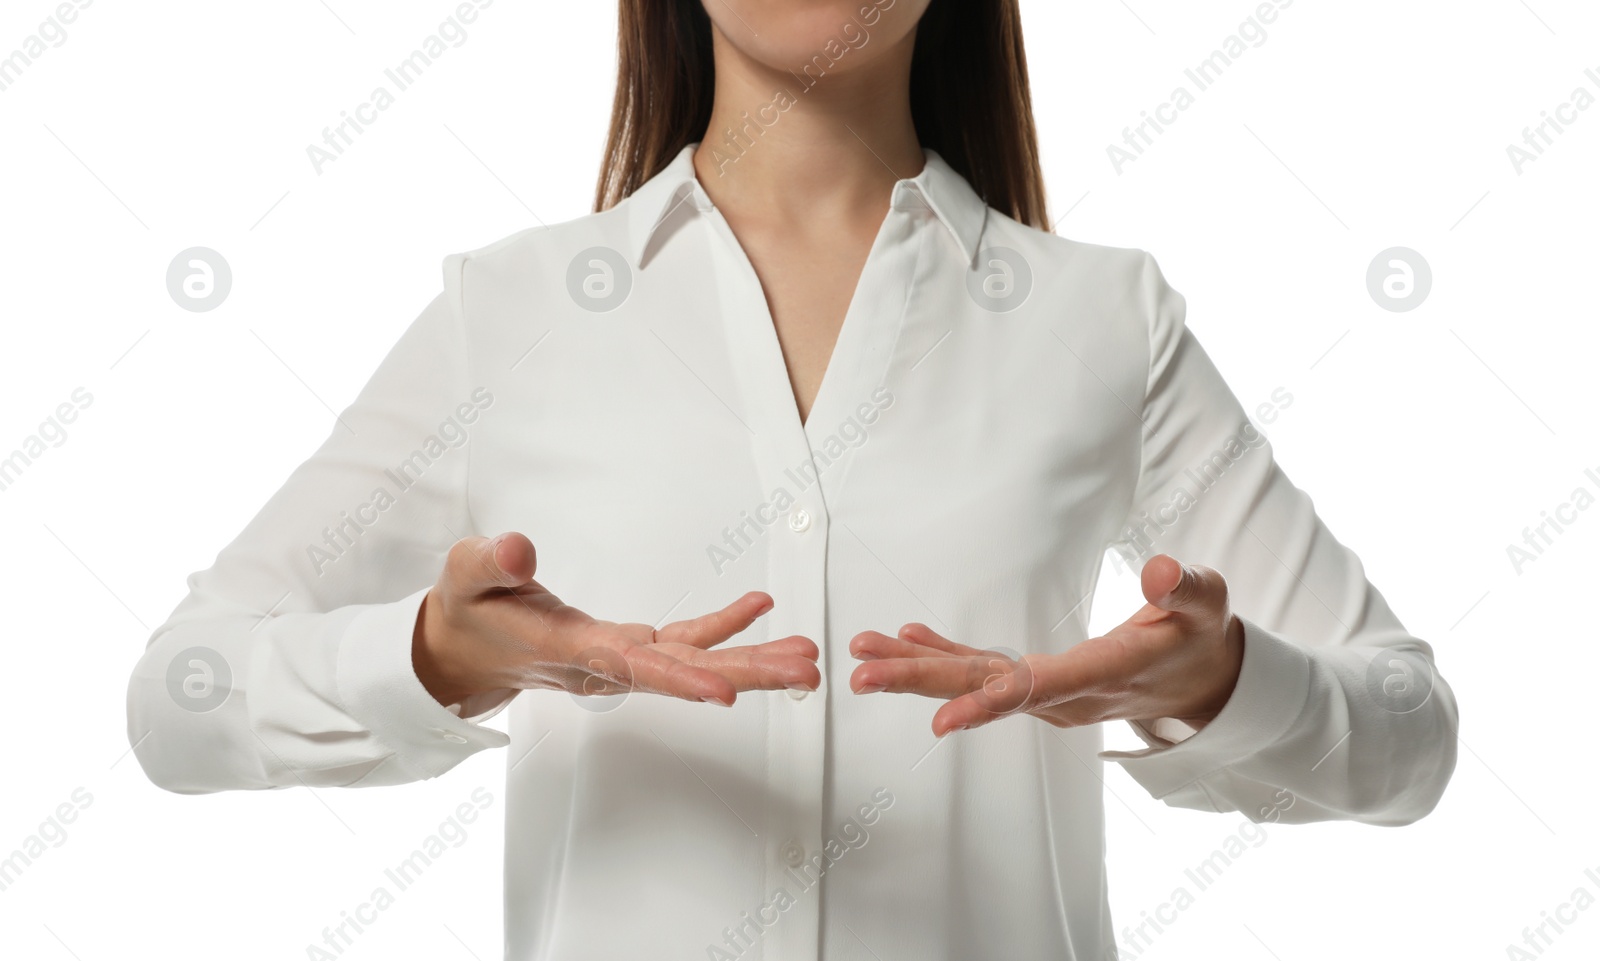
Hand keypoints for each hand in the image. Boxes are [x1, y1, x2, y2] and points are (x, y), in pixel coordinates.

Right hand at [413, 532, 820, 707]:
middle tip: (805, 675)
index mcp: (570, 651)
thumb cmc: (467, 613)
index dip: (679, 679)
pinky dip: (723, 625)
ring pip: (695, 663)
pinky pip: (684, 639)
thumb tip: (517, 551)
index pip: (632, 668)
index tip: (724, 695)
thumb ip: (489, 565)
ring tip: (806, 657)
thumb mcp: (464, 579)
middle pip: (685, 675)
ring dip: (752, 660)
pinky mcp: (627, 646)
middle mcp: (606, 664)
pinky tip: (760, 607)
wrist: (462, 652)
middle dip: (747, 676)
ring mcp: (621, 658)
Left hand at [847, 554, 1244, 736]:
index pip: (1041, 690)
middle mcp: (1066, 695)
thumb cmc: (1199, 636)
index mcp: (1105, 675)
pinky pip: (983, 671)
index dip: (990, 703)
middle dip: (921, 683)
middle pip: (986, 690)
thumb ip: (1186, 588)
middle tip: (862, 676)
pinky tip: (906, 636)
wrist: (1200, 681)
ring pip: (975, 682)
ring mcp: (1048, 694)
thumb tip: (1162, 569)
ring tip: (862, 657)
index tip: (940, 721)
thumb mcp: (1207, 604)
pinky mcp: (1038, 682)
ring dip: (916, 668)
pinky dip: (945, 652)